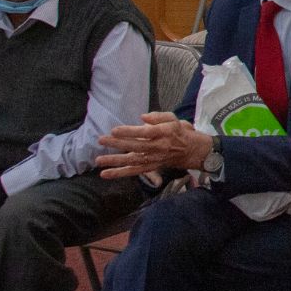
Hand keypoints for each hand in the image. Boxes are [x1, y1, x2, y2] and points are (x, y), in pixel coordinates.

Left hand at [98, 111, 212, 178]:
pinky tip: (105, 174)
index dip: (130, 131)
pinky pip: (134, 171)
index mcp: (164, 133)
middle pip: (136, 146)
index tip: (114, 130)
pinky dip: (119, 173)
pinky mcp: (150, 167)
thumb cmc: (179, 131)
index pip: (146, 132)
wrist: (191, 150)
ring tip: (99, 160)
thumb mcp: (173, 118)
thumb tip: (142, 117)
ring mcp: (154, 159)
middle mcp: (159, 147)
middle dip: (118, 144)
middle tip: (101, 140)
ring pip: (133, 161)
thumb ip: (158, 116)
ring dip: (115, 161)